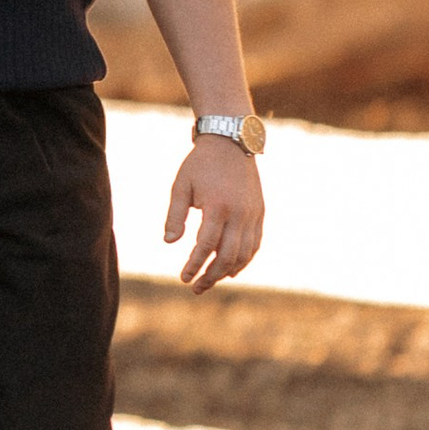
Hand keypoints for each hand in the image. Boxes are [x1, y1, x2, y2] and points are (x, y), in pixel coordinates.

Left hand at [164, 138, 262, 291]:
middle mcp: (239, 213)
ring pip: (244, 253)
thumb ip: (175, 215)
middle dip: (211, 276)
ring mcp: (253, 214)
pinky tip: (231, 269)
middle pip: (227, 256)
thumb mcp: (181, 186)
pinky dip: (245, 259)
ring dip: (228, 271)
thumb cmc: (200, 164)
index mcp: (217, 207)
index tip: (183, 278)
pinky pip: (255, 243)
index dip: (194, 265)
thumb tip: (169, 242)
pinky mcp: (259, 212)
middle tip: (196, 287)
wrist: (230, 141)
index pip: (206, 246)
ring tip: (211, 280)